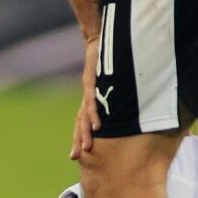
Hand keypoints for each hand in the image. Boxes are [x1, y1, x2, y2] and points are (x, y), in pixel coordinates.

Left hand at [71, 35, 101, 158]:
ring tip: (88, 147)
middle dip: (78, 140)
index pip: (81, 122)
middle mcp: (86, 97)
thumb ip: (112, 94)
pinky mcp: (92, 82)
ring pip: (84, 116)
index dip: (78, 138)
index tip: (75, 156)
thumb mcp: (108, 81)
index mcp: (89, 99)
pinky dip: (94, 115)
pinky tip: (96, 126)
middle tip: (76, 157)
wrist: (98, 40)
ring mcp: (88, 91)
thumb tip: (122, 105)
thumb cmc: (105, 60)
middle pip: (79, 123)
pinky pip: (93, 102)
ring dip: (86, 133)